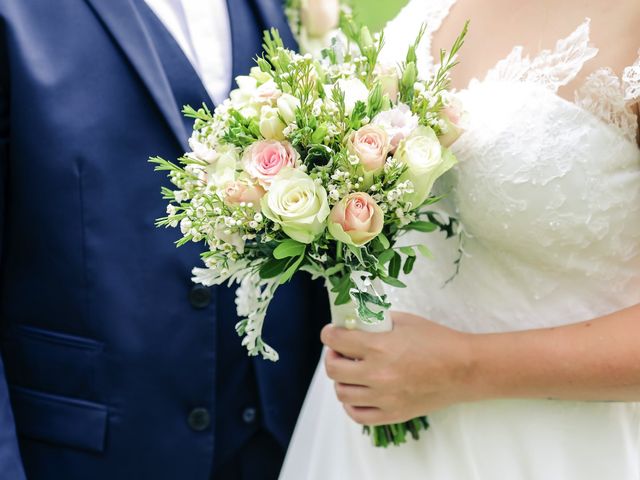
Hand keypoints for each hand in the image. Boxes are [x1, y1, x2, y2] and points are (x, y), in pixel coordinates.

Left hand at [321, 311, 476, 424]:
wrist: (464, 369)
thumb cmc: (437, 341)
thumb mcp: (404, 321)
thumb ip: (377, 322)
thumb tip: (356, 323)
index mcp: (379, 347)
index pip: (336, 340)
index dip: (329, 333)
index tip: (331, 332)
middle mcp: (377, 374)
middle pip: (333, 369)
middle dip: (331, 356)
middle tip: (338, 351)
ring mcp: (384, 398)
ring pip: (342, 393)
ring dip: (340, 380)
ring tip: (349, 372)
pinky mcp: (392, 414)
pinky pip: (357, 415)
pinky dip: (351, 404)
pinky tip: (357, 392)